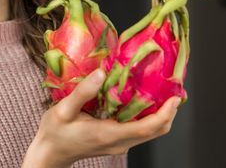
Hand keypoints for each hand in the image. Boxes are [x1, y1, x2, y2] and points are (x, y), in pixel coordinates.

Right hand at [22, 69, 180, 167]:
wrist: (50, 153)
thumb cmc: (55, 132)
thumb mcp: (63, 110)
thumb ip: (83, 92)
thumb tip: (101, 72)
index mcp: (109, 134)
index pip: (147, 128)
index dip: (165, 113)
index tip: (176, 97)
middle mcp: (119, 141)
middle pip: (155, 130)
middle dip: (169, 111)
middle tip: (176, 88)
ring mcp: (119, 142)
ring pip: (150, 131)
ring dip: (161, 113)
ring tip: (164, 90)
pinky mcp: (117, 140)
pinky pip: (140, 129)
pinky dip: (149, 115)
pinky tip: (144, 98)